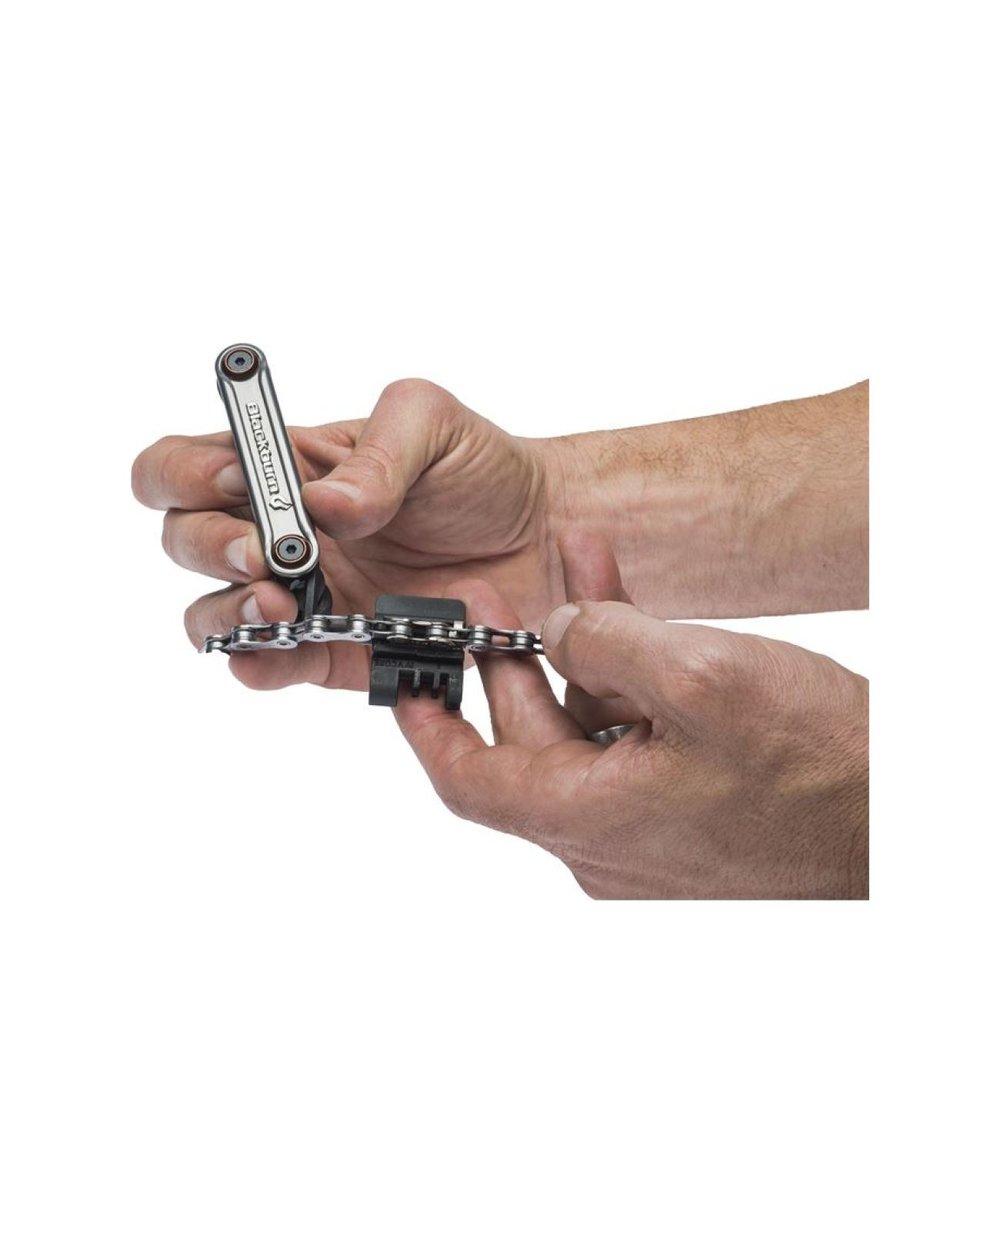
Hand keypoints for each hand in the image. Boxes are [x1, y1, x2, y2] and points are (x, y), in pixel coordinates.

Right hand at [131, 380, 561, 690]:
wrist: (548, 539)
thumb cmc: (482, 471)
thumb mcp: (433, 425)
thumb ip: (377, 453)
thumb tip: (323, 504)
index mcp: (287, 469)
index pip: (185, 466)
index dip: (187, 473)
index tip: (236, 480)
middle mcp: (283, 533)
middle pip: (186, 540)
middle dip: (209, 545)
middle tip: (267, 550)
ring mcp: (305, 597)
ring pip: (212, 613)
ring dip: (228, 608)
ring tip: (280, 603)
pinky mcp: (338, 651)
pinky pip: (270, 667)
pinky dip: (259, 664)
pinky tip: (282, 647)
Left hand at [394, 571, 868, 899]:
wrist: (904, 816)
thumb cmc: (821, 770)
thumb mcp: (701, 677)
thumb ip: (607, 642)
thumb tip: (560, 627)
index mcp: (591, 821)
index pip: (471, 782)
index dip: (428, 727)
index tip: (403, 682)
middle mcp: (609, 836)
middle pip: (531, 741)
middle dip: (511, 659)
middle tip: (490, 596)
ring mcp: (651, 824)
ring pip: (588, 728)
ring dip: (581, 651)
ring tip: (576, 571)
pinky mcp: (690, 805)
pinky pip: (634, 737)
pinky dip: (627, 676)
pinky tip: (632, 610)